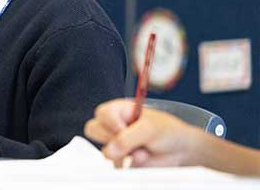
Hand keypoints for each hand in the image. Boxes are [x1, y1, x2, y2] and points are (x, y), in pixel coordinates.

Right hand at [84, 98, 200, 166]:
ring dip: (125, 154)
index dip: (112, 123)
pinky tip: (143, 158)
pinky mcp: (122, 159)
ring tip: (142, 151)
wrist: (180, 149)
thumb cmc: (166, 131)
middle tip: (131, 141)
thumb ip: (127, 138)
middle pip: (94, 130)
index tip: (125, 129)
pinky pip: (116, 165)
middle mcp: (114, 125)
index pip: (102, 114)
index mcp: (118, 110)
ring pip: (104, 150)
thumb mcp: (148, 129)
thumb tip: (109, 151)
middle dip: (113, 138)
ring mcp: (117, 143)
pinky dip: (130, 164)